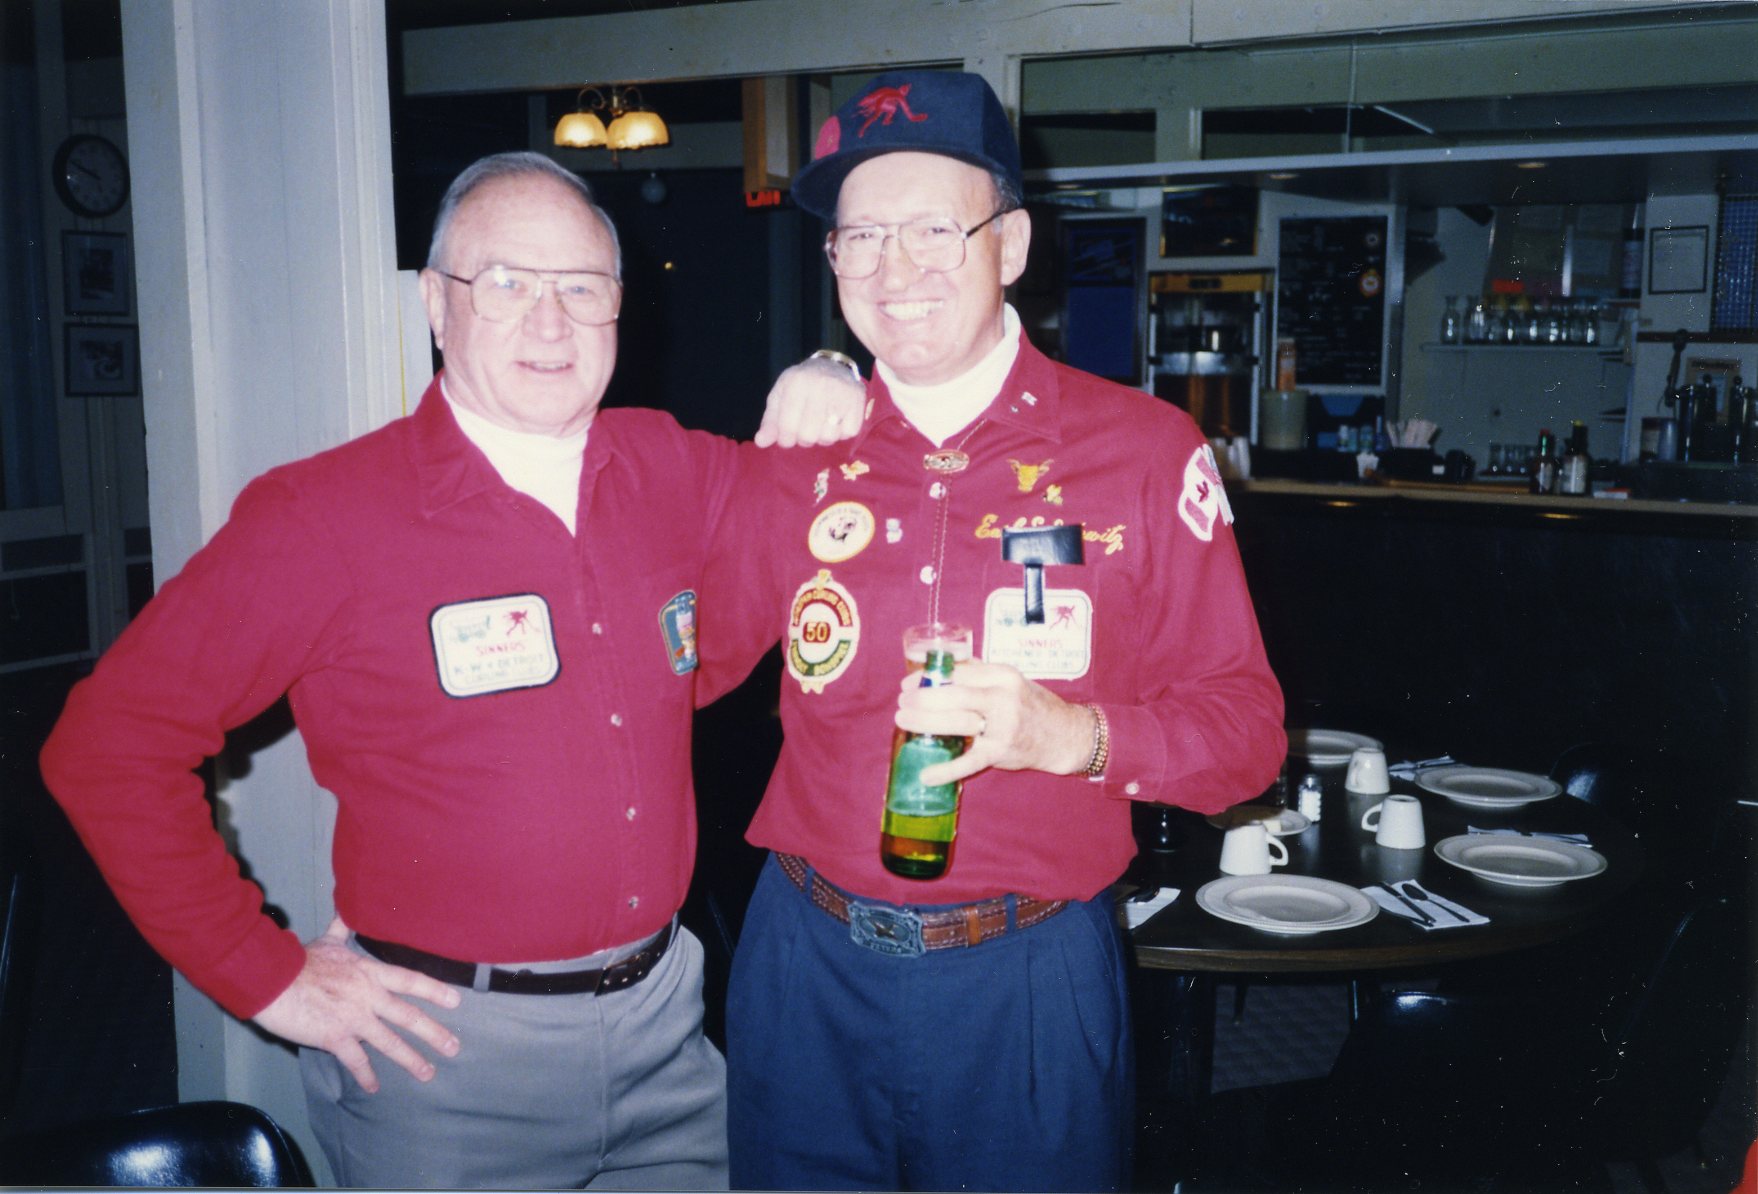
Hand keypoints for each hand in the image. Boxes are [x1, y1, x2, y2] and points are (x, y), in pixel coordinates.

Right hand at [252, 917, 461, 1093]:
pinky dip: (366, 1075)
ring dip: (411, 1060)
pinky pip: (356, 1060)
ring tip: (428, 1073)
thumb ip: (342, 928)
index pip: (410, 981)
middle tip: (453, 1047)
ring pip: (390, 1042)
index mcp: (369, 973)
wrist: (273, 980)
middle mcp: (368, 996)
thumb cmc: (299, 960)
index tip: (456, 1002)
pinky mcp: (334, 1037)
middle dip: (434, 1034)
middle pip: (409, 1016)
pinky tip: (374, 1087)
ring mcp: (354, 1018)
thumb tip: (347, 906)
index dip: (435, 991)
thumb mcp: (328, 941)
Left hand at [753, 357, 864, 446]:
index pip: (787, 427)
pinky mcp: (858, 399)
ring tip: (820, 425)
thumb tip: (761, 442)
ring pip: (829, 437)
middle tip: (805, 429)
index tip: (787, 436)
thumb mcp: (780, 397)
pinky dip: (841, 433)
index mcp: (796, 383)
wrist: (832, 366)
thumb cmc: (801, 386)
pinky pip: (848, 433)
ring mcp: (841, 392)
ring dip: (822, 437)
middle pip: (808, 436)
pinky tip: (836, 421)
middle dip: (804, 439)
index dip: (785, 439)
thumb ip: (770, 421)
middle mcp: (820, 385)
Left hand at [895, 660, 1094, 785]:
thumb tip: (941, 667)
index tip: (908, 684)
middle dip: (922, 697)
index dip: (929, 677)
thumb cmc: (1032, 705)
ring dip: (925, 722)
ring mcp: (1003, 725)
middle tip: (901, 703)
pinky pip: (969, 761)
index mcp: (1003, 675)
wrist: (1064, 734)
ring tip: (904, 721)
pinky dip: (947, 770)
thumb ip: (979, 673)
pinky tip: (927, 775)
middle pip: (954, 694)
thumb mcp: (1010, 681)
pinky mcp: (1001, 751)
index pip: (959, 671)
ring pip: (957, 721)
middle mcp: (1003, 697)